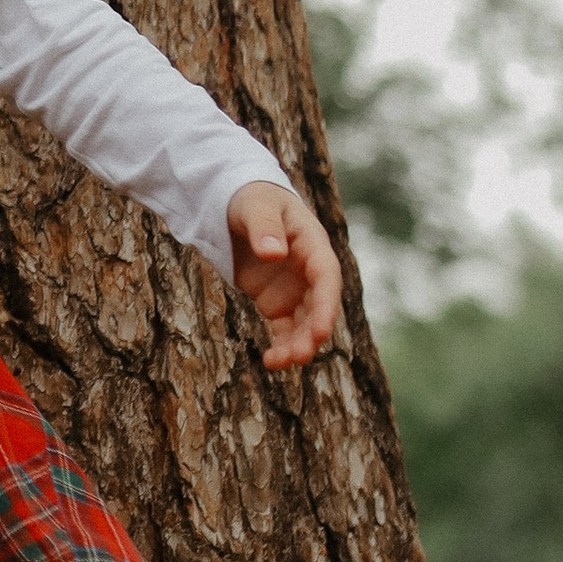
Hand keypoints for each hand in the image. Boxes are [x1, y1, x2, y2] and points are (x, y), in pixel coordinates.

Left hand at [228, 181, 341, 370]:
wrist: (236, 202)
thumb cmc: (251, 198)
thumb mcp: (256, 206)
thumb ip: (264, 227)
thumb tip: (273, 253)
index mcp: (312, 245)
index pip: (326, 278)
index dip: (325, 306)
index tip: (319, 330)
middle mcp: (309, 271)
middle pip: (317, 307)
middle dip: (311, 333)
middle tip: (299, 356)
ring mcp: (294, 288)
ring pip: (303, 323)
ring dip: (296, 344)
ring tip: (279, 363)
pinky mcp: (276, 301)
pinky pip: (284, 328)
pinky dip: (281, 345)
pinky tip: (271, 362)